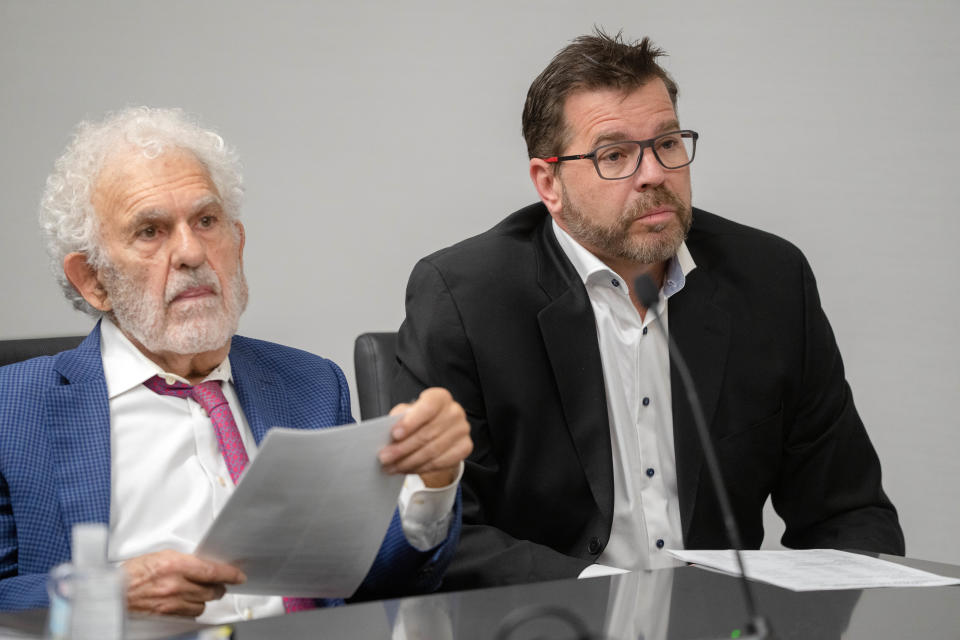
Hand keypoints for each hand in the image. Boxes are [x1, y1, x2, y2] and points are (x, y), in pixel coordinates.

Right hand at [123, 549, 245, 616]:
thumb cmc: (133, 572)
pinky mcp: (166, 615)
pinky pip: (189, 614)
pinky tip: (186, 602)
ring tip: (199, 592)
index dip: (230, 574)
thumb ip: (184, 561)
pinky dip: (191, 608)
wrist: (113, 591)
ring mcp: (171, 602)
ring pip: (202, 604)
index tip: (239, 576)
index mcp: (175, 565)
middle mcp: (176, 584)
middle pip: (212, 590)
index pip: (212, 571)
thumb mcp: (161, 556)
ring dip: (204, 598)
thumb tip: (202, 565)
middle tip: (219, 584)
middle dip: (218, 587)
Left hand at [379, 387, 472, 487]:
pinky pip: (440, 462)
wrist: (436, 431)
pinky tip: (406, 469)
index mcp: (440, 398)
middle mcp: (454, 412)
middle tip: (385, 457)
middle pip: (428, 433)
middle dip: (403, 448)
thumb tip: (386, 433)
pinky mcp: (465, 447)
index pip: (427, 408)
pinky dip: (420, 468)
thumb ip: (399, 418)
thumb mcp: (407, 413)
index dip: (410, 422)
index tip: (394, 434)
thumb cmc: (418, 419)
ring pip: (433, 451)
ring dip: (408, 462)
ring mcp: (462, 430)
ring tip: (392, 467)